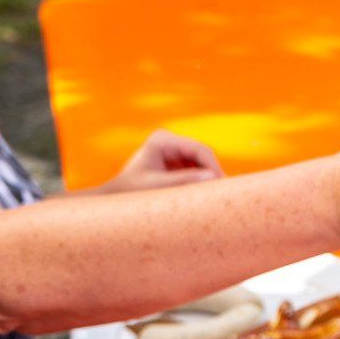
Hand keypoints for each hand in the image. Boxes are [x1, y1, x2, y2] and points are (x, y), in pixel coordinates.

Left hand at [106, 127, 224, 190]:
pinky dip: (201, 181)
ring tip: (216, 196)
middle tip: (225, 192)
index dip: (213, 166)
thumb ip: (184, 180)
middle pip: (202, 155)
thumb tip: (213, 177)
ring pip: (201, 163)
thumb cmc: (130, 191)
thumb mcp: (157, 187)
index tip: (222, 185)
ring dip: (208, 177)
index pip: (198, 149)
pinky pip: (196, 170)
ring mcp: (173, 151)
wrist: (115, 199)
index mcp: (163, 139)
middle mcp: (170, 141)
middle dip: (213, 172)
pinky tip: (206, 195)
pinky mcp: (175, 163)